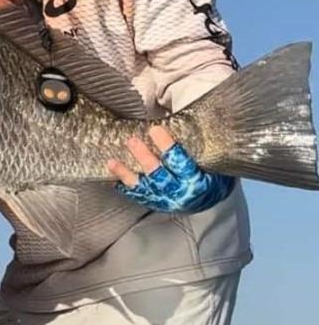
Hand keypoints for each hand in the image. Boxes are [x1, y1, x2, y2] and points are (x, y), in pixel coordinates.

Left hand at [108, 124, 233, 213]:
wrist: (211, 200)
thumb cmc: (212, 175)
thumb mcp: (212, 162)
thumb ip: (197, 148)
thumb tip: (177, 120)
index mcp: (197, 182)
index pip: (181, 163)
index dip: (168, 146)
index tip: (156, 130)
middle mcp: (180, 194)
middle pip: (159, 176)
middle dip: (144, 157)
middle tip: (132, 141)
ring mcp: (165, 201)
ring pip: (143, 188)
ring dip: (126, 174)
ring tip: (111, 162)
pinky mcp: (155, 204)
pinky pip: (137, 196)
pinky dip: (124, 187)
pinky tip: (111, 178)